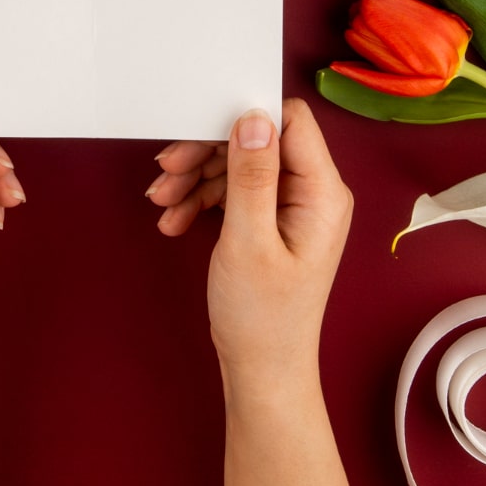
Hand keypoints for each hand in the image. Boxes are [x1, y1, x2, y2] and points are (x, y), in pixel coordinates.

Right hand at [147, 99, 353, 392]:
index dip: (243, 116)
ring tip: (164, 203)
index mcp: (321, 193)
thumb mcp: (248, 242)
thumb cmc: (263, 318)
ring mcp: (291, 206)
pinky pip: (233, 190)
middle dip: (206, 152)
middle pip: (256, 140)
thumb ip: (251, 177)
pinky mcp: (271, 219)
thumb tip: (253, 118)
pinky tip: (175, 220)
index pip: (289, 121)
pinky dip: (201, 200)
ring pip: (238, 164)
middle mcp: (312, 193)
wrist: (261, 370)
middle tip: (168, 170)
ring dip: (196, 178)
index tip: (198, 125)